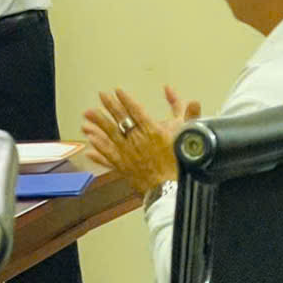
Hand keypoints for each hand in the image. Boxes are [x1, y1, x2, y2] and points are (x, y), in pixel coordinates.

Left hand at [82, 85, 200, 195]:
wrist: (173, 191)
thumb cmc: (183, 165)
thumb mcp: (190, 137)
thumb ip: (190, 115)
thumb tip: (194, 101)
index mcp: (153, 132)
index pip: (136, 111)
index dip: (126, 100)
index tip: (117, 90)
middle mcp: (138, 140)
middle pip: (121, 119)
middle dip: (110, 105)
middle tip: (102, 95)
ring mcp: (129, 153)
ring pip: (110, 134)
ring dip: (99, 123)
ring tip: (88, 114)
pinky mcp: (124, 167)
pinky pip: (108, 155)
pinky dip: (98, 147)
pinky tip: (90, 141)